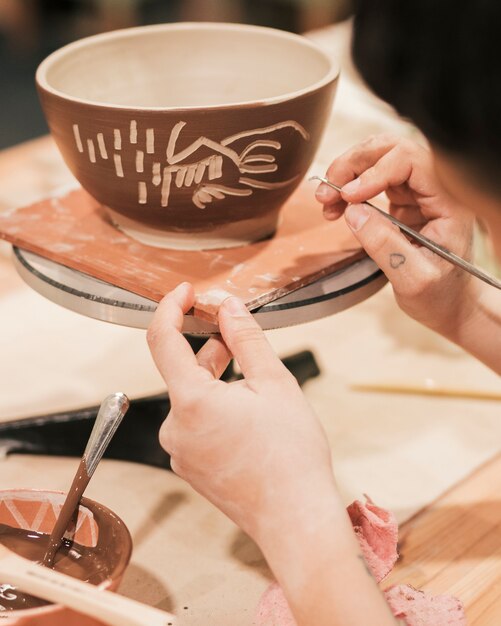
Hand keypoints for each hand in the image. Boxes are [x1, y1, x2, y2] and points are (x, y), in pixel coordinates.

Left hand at [147, 283, 337, 543]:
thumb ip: (246, 338)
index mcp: (191, 401)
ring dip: (216, 380)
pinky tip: (247, 415)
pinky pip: (194, 423)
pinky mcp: (189, 466)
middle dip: (210, 348)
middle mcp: (174, 427)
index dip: (171, 307)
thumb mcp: (274, 383)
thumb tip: (227, 306)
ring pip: (191, 397)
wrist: (294, 519)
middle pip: (183, 370)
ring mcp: (179, 450)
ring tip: (254, 381)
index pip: (162, 339)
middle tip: (239, 334)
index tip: (186, 292)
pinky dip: (214, 408)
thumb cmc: (290, 455)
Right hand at [315, 134, 476, 339]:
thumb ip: (385, 245)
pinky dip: (349, 186)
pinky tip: (336, 206)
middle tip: (327, 191)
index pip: (412, 162)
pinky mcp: (404, 199)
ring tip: (325, 200)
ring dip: (347, 172)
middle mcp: (436, 188)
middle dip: (355, 163)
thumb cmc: (440, 295)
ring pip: (380, 158)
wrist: (449, 305)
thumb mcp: (413, 279)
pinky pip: (372, 178)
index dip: (376, 172)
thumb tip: (353, 212)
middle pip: (393, 149)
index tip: (348, 197)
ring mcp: (419, 191)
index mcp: (449, 202)